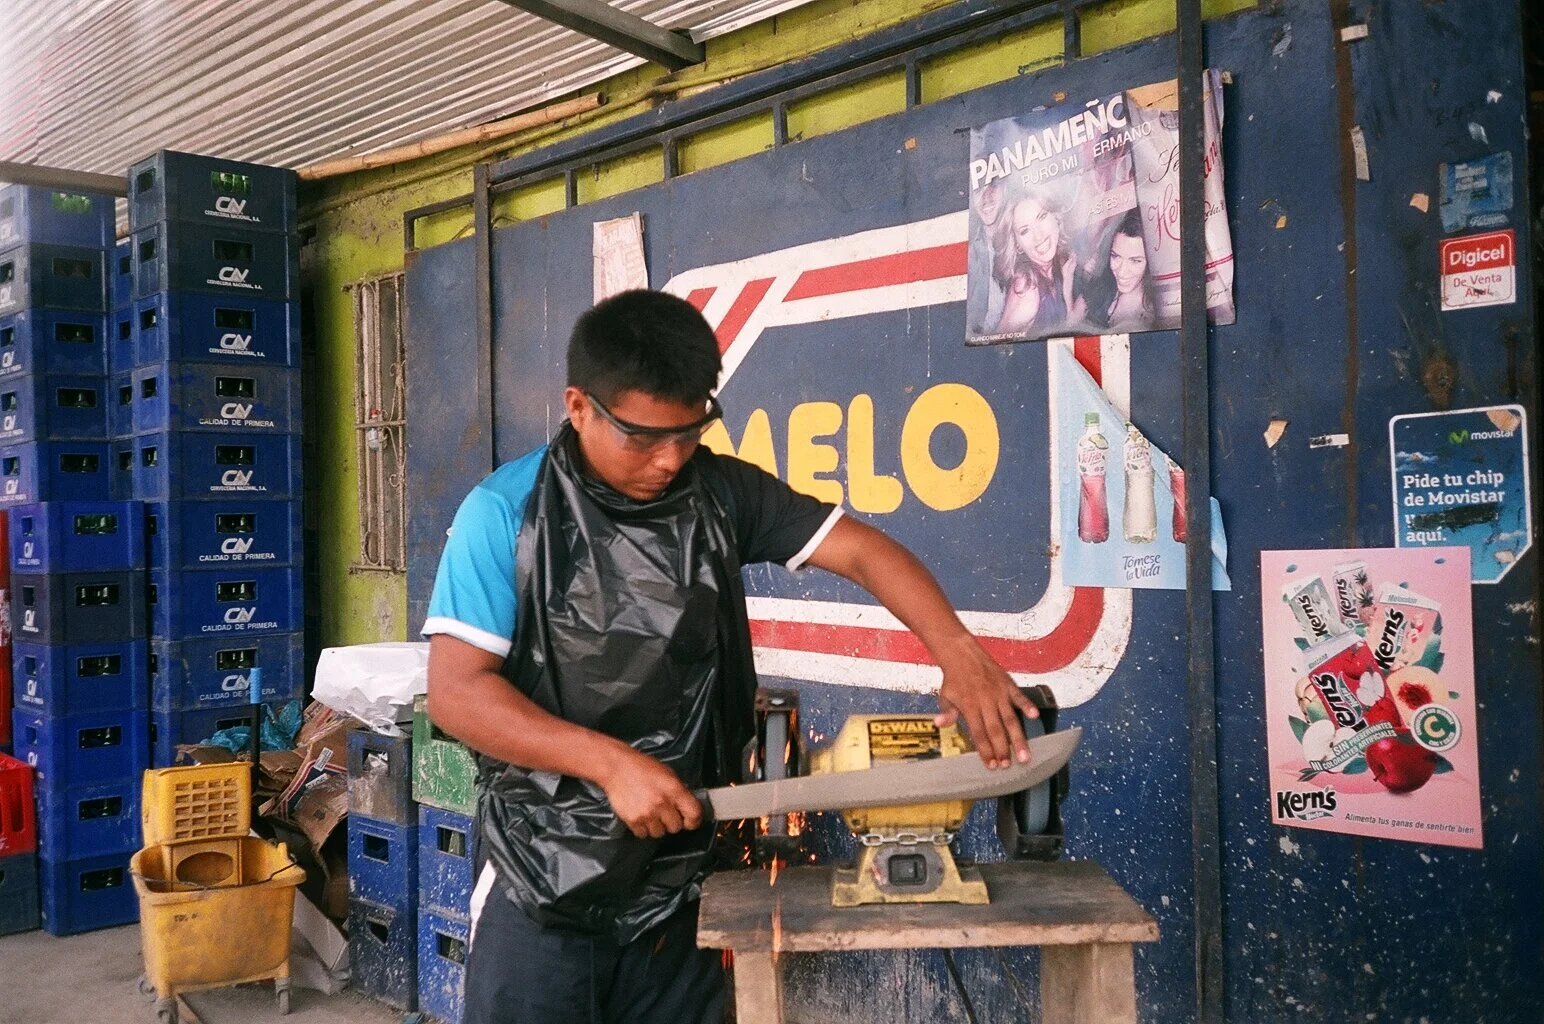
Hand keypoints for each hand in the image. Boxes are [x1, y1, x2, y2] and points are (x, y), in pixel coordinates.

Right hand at [598, 745, 702, 839]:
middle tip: (664, 813)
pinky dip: (643, 828)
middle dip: (671, 822)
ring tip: (650, 814)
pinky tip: (640, 815)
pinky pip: (643, 834)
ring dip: (656, 826)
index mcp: (674, 790)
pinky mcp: (633, 820)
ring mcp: (647, 813)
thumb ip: (678, 791)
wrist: (616, 767)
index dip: (693, 820)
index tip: (689, 821)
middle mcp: (662, 803)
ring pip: (659, 833)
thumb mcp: (667, 773)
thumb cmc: (642, 767)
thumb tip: (686, 807)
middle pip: (675, 827)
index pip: (694, 814)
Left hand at [933, 640, 1039, 768]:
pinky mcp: (1008, 684)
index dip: (985, 750)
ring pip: (1010, 718)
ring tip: (1025, 755)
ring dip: (1018, 737)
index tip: (991, 765)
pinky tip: (1034, 716)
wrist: (962, 654)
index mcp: (969, 706)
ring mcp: (999, 693)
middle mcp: (985, 701)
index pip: (979, 733)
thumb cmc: (954, 679)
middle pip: (996, 729)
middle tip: (1008, 765)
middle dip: (1003, 749)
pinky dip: (1027, 705)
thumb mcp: (945, 697)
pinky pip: (1020, 696)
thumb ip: (947, 712)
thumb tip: (939, 724)